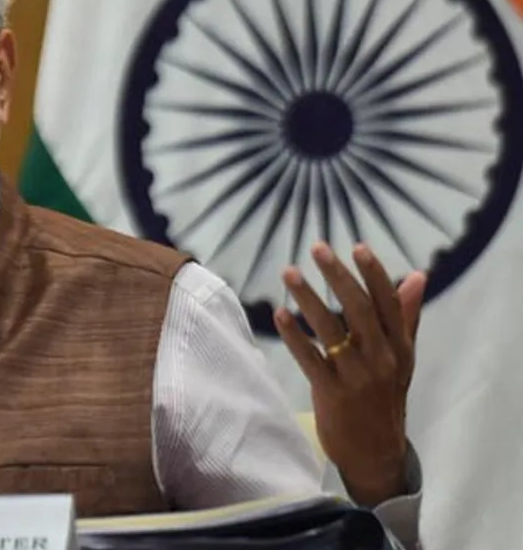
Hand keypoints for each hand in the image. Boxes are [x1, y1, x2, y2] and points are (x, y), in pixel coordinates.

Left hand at [273, 242, 425, 506]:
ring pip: (331, 330)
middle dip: (338, 275)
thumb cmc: (385, 396)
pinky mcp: (332, 393)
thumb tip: (418, 274)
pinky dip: (294, 335)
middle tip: (317, 248)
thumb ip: (406, 316)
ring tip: (289, 271)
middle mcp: (382, 359)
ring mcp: (357, 377)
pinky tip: (280, 314)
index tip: (357, 246)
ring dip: (308, 298)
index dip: (373, 273)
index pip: (388, 302)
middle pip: (359, 310)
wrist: (376, 452)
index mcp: (399, 346)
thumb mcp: (403, 357)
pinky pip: (310, 359)